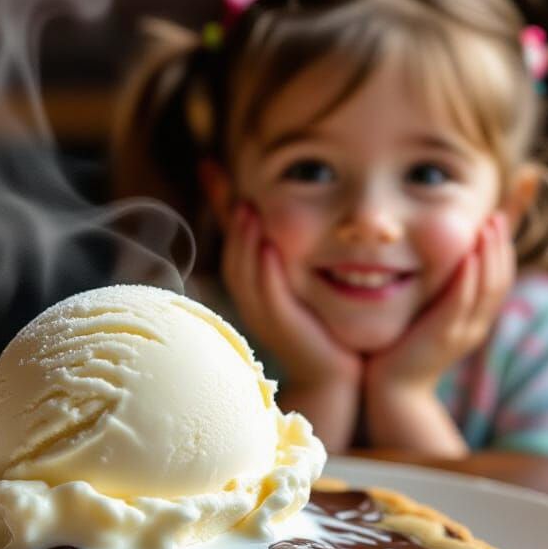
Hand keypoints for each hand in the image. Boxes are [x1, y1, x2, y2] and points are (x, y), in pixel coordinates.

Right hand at [221, 202, 361, 389]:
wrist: (336, 378)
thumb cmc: (324, 331)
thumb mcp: (304, 285)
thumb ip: (298, 254)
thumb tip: (292, 219)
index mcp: (254, 293)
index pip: (233, 245)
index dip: (220, 209)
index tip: (210, 170)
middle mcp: (253, 304)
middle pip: (233, 258)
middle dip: (231, 222)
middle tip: (231, 187)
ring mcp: (264, 318)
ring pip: (244, 274)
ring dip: (245, 241)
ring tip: (247, 209)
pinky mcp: (284, 328)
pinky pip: (270, 296)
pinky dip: (267, 272)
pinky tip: (271, 247)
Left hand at [365, 213, 514, 398]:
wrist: (392, 394)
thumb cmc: (399, 354)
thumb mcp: (424, 321)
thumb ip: (434, 299)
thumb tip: (430, 269)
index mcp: (473, 321)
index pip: (499, 279)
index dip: (503, 249)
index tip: (501, 218)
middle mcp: (475, 325)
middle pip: (501, 279)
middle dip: (502, 244)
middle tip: (498, 216)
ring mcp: (463, 331)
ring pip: (489, 288)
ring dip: (491, 253)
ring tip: (490, 225)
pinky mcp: (445, 336)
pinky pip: (464, 301)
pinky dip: (471, 276)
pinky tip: (470, 253)